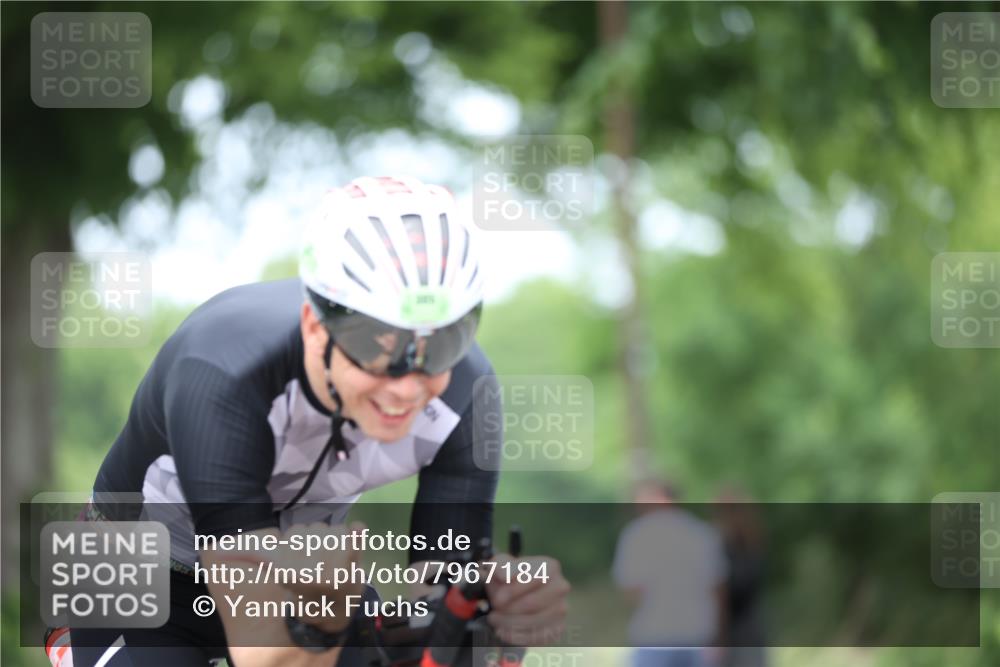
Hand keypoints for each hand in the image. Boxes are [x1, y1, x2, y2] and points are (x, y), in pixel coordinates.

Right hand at [229, 521, 365, 632]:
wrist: (332, 609)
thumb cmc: (302, 586)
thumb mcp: (273, 568)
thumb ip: (249, 554)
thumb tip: (218, 548)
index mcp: (288, 568)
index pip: (296, 533)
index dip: (298, 542)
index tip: (300, 559)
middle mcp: (311, 568)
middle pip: (315, 528)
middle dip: (316, 540)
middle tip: (319, 562)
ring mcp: (337, 566)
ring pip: (334, 530)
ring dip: (335, 541)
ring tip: (334, 562)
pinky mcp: (358, 560)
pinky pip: (356, 531)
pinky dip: (357, 532)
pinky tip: (354, 539)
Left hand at [485, 554, 569, 645]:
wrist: (514, 595)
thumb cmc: (508, 578)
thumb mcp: (500, 565)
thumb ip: (500, 566)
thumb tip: (503, 575)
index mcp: (550, 567)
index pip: (535, 578)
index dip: (514, 590)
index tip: (497, 599)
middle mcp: (560, 587)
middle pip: (533, 603)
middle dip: (509, 609)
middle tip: (493, 612)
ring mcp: (561, 609)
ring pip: (534, 621)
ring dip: (510, 623)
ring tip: (495, 620)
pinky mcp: (557, 628)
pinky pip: (537, 636)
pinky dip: (516, 636)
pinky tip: (503, 631)